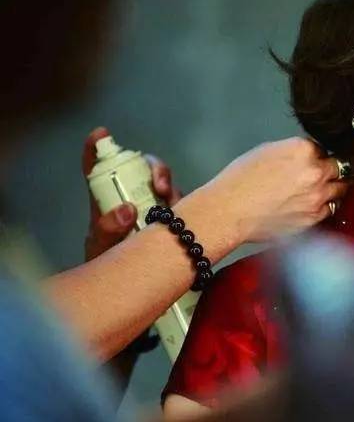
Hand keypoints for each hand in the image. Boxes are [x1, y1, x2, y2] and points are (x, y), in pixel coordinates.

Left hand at [82, 126, 180, 261]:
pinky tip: (188, 217)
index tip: (101, 134)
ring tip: (172, 204)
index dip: (98, 148)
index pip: (97, 169)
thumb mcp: (101, 249)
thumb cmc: (108, 264)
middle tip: (160, 185)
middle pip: (144, 169)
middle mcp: (133, 197)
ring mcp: (155, 208)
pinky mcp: (174, 220)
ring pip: (167, 186)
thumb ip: (107, 231)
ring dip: (172, 189)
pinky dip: (189, 206)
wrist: (130, 287)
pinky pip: (185, 206)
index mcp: (106, 200)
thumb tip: (127, 209)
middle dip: (155, 168)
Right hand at [196, 137, 349, 244]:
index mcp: (304, 150)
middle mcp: (315, 172)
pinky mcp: (313, 218)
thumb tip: (312, 154)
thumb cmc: (241, 180)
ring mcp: (317, 197)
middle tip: (321, 175)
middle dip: (332, 170)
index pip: (326, 147)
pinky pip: (329, 209)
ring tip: (314, 191)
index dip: (319, 155)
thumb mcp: (268, 150)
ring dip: (332, 189)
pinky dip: (323, 207)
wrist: (229, 211)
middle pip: (340, 167)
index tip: (314, 160)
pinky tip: (308, 205)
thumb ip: (296, 151)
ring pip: (340, 189)